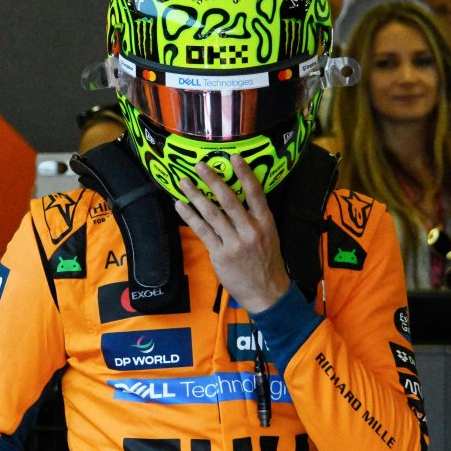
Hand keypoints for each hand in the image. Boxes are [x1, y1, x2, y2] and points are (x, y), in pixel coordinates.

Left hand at [174, 155, 289, 313]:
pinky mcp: (220, 254)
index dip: (244, 173)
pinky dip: (190, 216)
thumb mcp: (270, 236)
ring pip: (212, 213)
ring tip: (183, 182)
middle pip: (229, 199)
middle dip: (212, 180)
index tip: (233, 157)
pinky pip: (203, 231)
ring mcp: (234, 243)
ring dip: (195, 195)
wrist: (267, 293)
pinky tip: (180, 206)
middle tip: (199, 165)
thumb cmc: (268, 263)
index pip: (256, 193)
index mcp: (265, 223)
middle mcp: (250, 230)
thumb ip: (256, 218)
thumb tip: (239, 198)